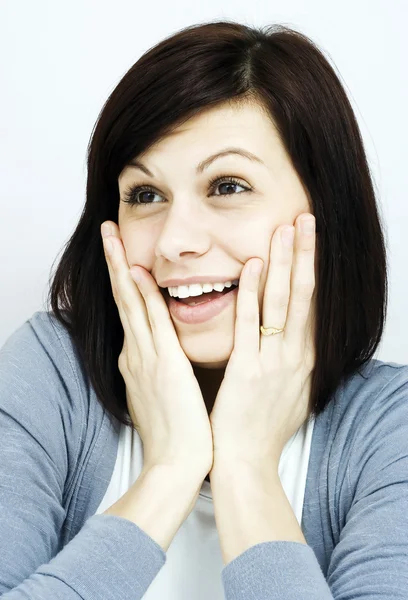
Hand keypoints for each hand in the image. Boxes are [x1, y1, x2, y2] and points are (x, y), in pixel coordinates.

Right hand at [101, 221, 212, 477]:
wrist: (176, 466)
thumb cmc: (175, 433)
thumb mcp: (162, 394)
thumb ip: (160, 370)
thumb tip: (165, 354)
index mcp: (139, 360)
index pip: (131, 311)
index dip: (124, 280)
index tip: (124, 256)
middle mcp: (136, 353)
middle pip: (123, 298)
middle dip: (114, 262)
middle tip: (106, 230)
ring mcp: (145, 358)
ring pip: (131, 302)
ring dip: (121, 266)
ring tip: (111, 236)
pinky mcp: (163, 365)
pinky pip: (153, 321)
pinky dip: (145, 294)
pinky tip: (138, 270)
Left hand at [209, 213, 315, 470]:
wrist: (246, 463)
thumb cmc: (263, 430)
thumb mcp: (290, 394)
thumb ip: (292, 366)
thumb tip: (295, 347)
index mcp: (303, 360)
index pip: (311, 305)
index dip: (312, 270)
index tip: (310, 242)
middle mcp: (294, 356)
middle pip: (304, 295)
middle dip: (305, 254)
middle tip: (305, 219)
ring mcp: (273, 362)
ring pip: (282, 302)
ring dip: (285, 262)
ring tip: (286, 228)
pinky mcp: (246, 370)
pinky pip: (249, 324)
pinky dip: (250, 292)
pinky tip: (250, 265)